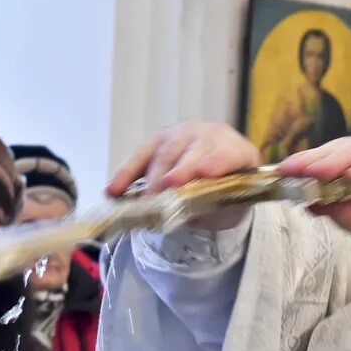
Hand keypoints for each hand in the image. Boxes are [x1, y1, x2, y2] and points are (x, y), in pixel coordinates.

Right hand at [106, 123, 261, 229]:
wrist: (222, 177)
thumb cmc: (228, 192)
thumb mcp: (229, 206)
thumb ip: (213, 208)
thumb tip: (188, 216)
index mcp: (237, 151)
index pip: (227, 155)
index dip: (215, 163)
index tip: (204, 175)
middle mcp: (211, 135)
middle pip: (192, 151)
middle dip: (177, 171)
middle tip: (164, 190)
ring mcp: (184, 134)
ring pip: (165, 152)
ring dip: (152, 177)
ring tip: (144, 200)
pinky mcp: (161, 140)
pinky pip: (141, 156)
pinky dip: (126, 174)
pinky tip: (113, 190)